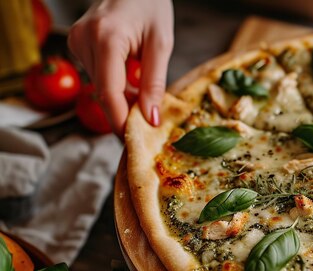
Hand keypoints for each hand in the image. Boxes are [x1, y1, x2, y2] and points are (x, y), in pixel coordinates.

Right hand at [68, 0, 173, 136]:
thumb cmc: (150, 5)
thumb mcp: (161, 44)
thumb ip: (154, 83)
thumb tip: (151, 119)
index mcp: (106, 39)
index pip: (108, 92)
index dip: (119, 120)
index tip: (132, 140)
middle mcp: (84, 39)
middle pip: (104, 91)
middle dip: (125, 109)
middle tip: (149, 119)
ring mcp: (76, 41)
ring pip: (101, 85)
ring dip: (123, 94)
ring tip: (143, 82)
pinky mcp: (76, 43)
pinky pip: (98, 74)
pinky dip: (115, 81)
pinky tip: (131, 69)